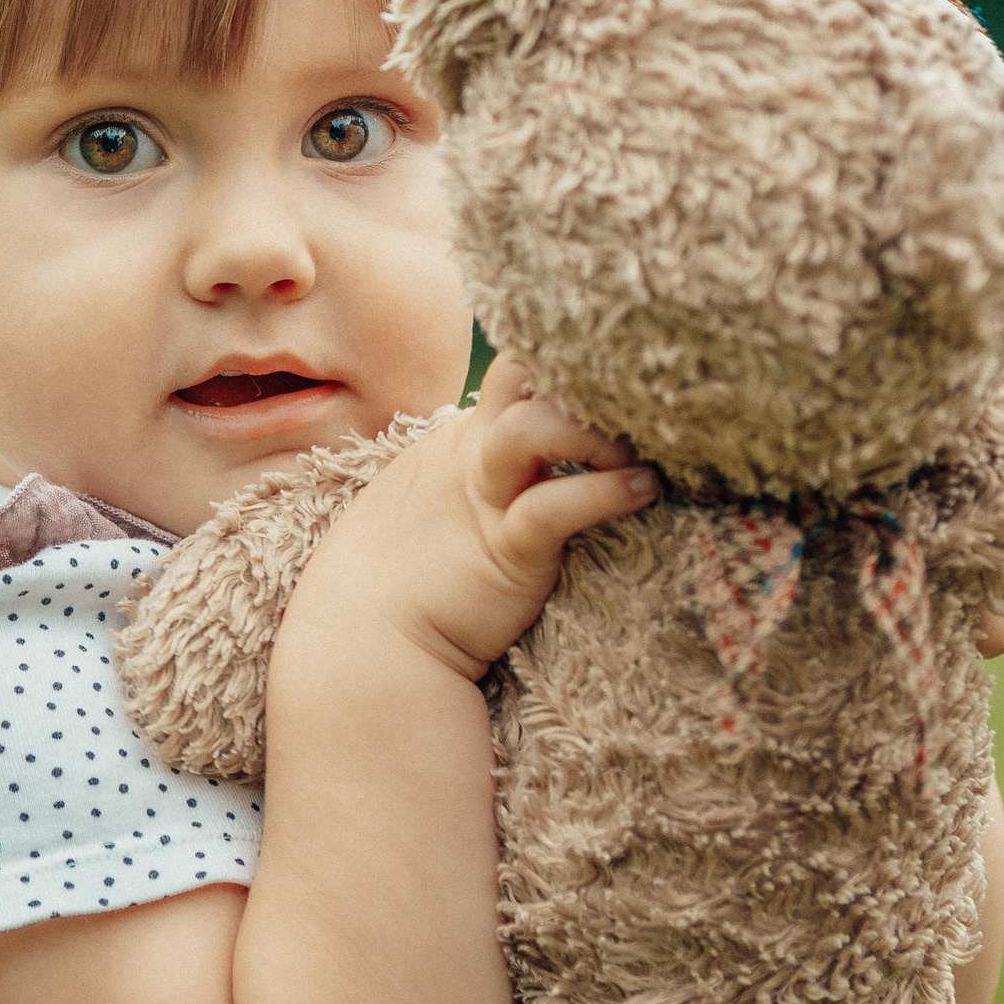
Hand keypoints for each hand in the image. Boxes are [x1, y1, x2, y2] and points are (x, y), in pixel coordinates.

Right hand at [296, 352, 656, 679]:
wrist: (362, 642)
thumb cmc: (407, 575)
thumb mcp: (446, 501)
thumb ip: (492, 471)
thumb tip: (548, 462)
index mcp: (462, 437)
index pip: (514, 369)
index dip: (561, 360)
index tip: (612, 373)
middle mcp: (472, 454)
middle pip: (517, 372)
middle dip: (573, 373)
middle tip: (627, 399)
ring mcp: (486, 499)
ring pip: (531, 428)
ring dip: (591, 431)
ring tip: (635, 453)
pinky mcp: (505, 551)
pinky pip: (554, 507)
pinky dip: (604, 493)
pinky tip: (641, 489)